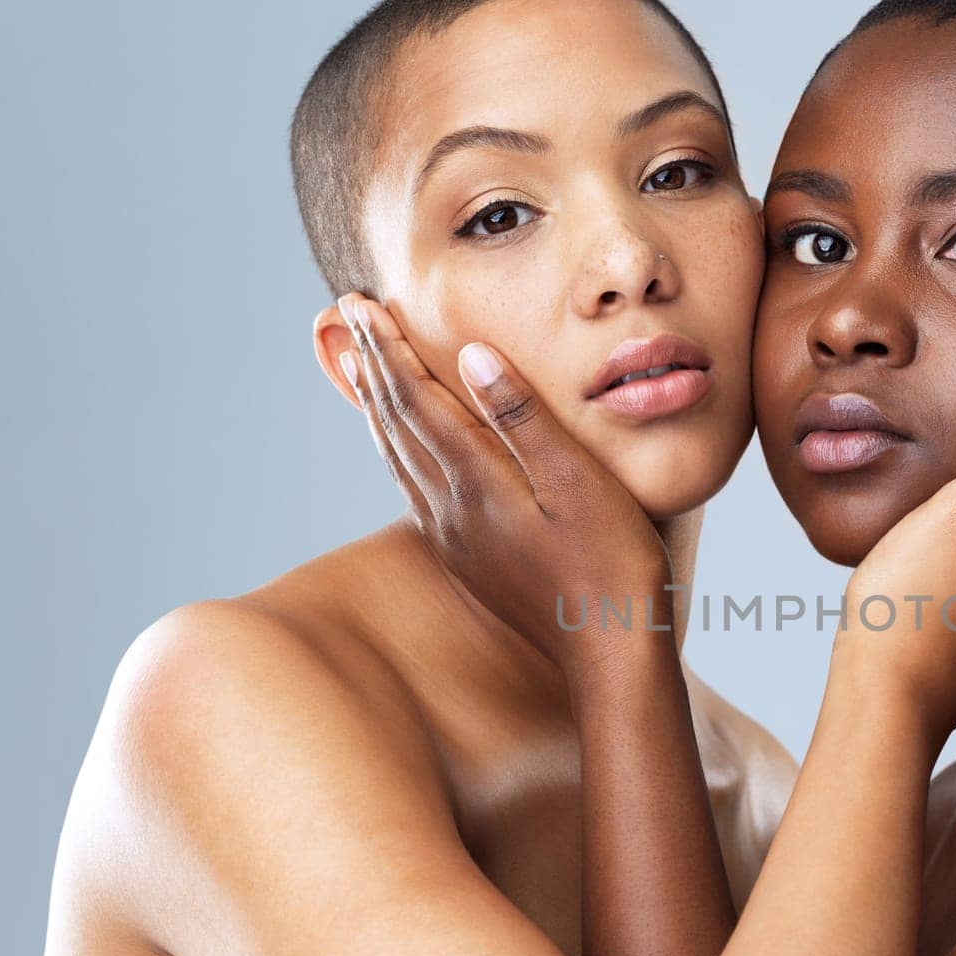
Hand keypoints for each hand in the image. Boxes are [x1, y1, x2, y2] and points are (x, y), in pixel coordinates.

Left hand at [337, 296, 672, 673]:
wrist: (609, 651)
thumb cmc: (611, 563)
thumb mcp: (578, 479)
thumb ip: (521, 416)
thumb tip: (469, 355)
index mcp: (477, 481)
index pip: (416, 398)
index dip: (386, 347)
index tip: (358, 304)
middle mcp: (452, 510)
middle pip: (396, 423)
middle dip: (371, 365)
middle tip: (344, 316)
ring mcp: (457, 540)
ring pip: (398, 459)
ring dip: (376, 408)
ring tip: (360, 370)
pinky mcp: (470, 562)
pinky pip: (414, 493)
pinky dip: (397, 453)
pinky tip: (401, 450)